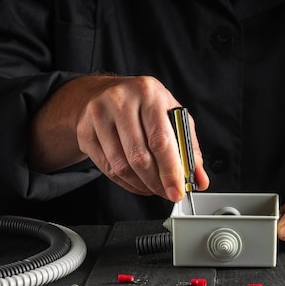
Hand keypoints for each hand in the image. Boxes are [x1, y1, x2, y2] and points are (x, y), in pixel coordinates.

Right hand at [29, 75, 209, 200]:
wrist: (102, 93)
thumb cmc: (143, 105)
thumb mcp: (171, 116)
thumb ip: (188, 148)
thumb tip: (200, 179)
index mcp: (148, 92)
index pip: (161, 140)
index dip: (170, 171)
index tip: (178, 191)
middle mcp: (120, 100)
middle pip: (139, 157)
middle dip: (157, 183)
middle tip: (167, 193)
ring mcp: (98, 115)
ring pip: (121, 166)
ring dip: (141, 185)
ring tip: (154, 188)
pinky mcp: (84, 131)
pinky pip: (107, 168)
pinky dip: (125, 183)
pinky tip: (137, 182)